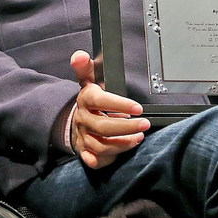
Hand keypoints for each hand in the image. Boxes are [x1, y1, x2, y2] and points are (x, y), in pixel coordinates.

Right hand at [68, 50, 149, 168]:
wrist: (73, 121)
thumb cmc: (89, 99)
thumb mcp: (88, 79)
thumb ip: (86, 66)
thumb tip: (79, 56)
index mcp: (85, 100)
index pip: (101, 101)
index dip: (120, 104)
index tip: (138, 108)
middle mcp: (83, 120)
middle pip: (103, 127)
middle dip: (127, 127)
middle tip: (144, 124)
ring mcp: (83, 137)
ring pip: (101, 146)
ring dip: (123, 144)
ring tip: (139, 137)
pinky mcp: (85, 152)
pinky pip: (95, 161)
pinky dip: (108, 159)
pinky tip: (122, 151)